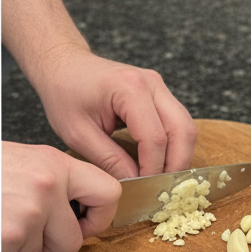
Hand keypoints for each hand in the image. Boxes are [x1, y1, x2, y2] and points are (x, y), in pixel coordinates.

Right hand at [2, 141, 120, 251]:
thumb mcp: (14, 164)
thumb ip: (48, 181)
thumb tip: (80, 206)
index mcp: (51, 162)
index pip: (108, 191)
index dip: (99, 216)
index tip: (84, 222)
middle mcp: (46, 183)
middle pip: (76, 237)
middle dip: (52, 243)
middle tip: (23, 229)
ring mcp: (30, 211)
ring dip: (24, 248)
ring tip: (0, 223)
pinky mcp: (12, 234)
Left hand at [32, 48, 197, 178]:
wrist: (63, 64)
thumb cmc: (64, 92)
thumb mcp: (79, 133)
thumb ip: (110, 160)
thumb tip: (136, 183)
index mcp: (129, 89)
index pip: (155, 139)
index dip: (153, 168)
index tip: (144, 186)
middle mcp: (151, 84)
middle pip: (183, 132)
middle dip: (176, 165)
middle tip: (162, 187)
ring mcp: (160, 87)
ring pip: (187, 129)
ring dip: (180, 156)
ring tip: (164, 175)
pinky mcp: (161, 94)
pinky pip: (180, 124)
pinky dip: (176, 146)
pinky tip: (163, 160)